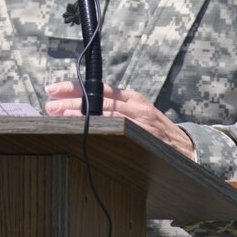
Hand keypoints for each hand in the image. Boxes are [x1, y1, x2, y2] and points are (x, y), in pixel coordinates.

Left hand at [45, 80, 195, 160]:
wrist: (188, 149)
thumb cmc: (156, 133)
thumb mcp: (138, 115)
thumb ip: (116, 111)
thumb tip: (81, 111)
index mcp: (132, 98)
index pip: (97, 87)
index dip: (73, 87)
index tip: (52, 89)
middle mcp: (135, 105)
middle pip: (97, 98)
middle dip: (70, 100)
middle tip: (49, 105)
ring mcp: (140, 120)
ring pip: (103, 111)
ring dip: (78, 112)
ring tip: (58, 115)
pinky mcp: (143, 135)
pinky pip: (117, 127)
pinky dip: (98, 125)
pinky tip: (83, 129)